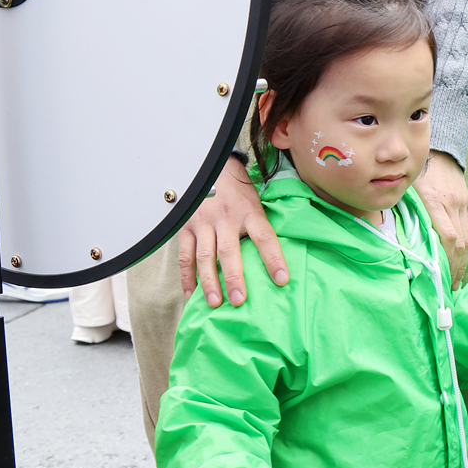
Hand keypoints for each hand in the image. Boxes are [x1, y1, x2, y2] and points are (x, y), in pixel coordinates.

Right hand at [180, 159, 287, 307]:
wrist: (209, 164)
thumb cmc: (237, 189)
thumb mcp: (255, 201)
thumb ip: (260, 225)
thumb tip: (276, 257)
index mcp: (249, 211)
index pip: (265, 237)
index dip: (274, 259)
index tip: (282, 280)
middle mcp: (225, 217)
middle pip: (230, 252)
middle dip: (234, 278)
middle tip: (240, 301)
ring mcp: (203, 222)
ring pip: (204, 257)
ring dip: (209, 282)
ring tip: (215, 303)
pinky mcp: (185, 226)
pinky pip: (184, 255)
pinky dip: (186, 277)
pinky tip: (191, 295)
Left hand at [416, 153, 467, 283]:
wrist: (440, 149)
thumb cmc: (416, 171)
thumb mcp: (406, 190)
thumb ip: (403, 213)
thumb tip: (398, 242)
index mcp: (435, 202)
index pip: (447, 238)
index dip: (446, 261)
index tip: (441, 279)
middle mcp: (453, 205)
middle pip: (460, 243)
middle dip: (455, 268)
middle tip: (449, 288)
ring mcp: (463, 204)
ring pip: (467, 239)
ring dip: (462, 261)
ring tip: (455, 280)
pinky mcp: (467, 203)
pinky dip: (465, 248)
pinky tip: (460, 259)